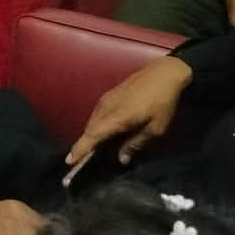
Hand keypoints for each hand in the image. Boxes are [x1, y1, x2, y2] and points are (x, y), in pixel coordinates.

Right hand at [67, 54, 191, 167]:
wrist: (164, 73)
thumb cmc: (163, 102)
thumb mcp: (156, 128)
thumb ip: (136, 143)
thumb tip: (122, 159)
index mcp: (117, 117)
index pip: (93, 135)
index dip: (80, 148)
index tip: (70, 161)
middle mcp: (107, 107)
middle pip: (89, 129)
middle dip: (83, 144)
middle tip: (80, 161)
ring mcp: (107, 98)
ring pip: (93, 120)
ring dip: (90, 134)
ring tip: (92, 148)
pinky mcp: (110, 94)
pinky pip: (98, 113)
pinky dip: (96, 125)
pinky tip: (104, 131)